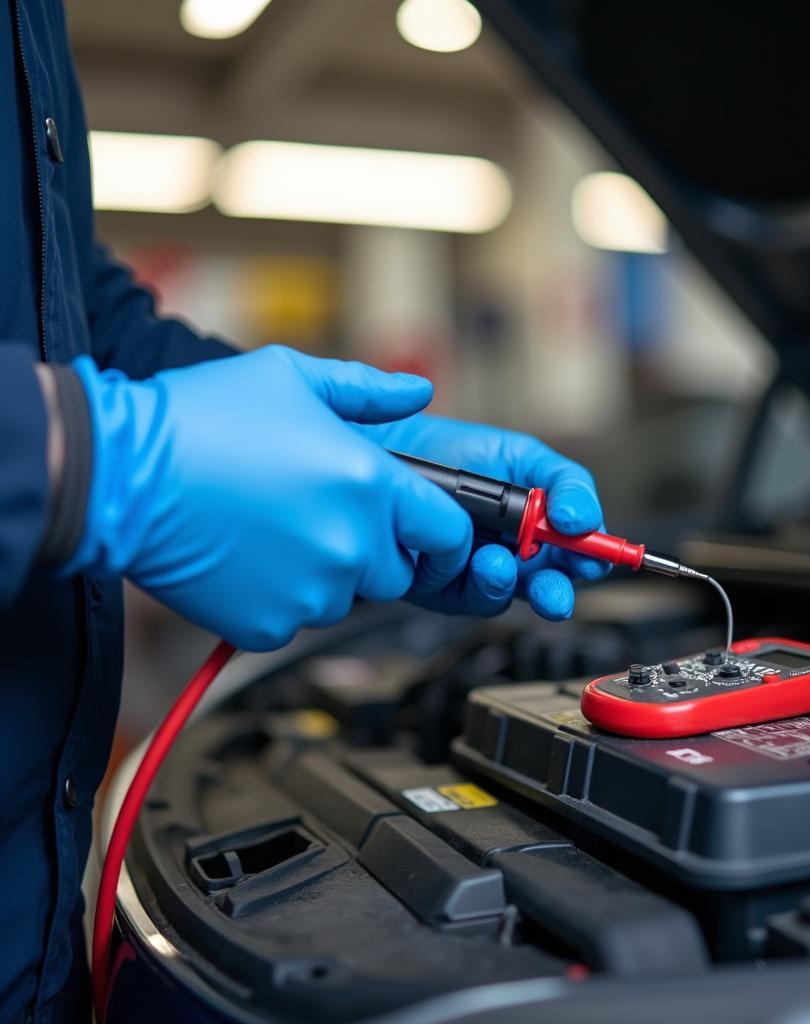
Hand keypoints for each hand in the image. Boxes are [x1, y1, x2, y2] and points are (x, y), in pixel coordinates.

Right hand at [65, 346, 472, 650]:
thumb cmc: (201, 419)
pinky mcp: (270, 626)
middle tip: (321, 516)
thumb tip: (417, 392)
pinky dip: (279, 599)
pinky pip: (296, 620)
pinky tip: (246, 558)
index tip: (426, 537)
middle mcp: (351, 544)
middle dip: (373, 550)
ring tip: (272, 530)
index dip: (441, 536)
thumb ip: (367, 390)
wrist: (119, 473)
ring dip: (324, 574)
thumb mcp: (291, 376)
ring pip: (344, 598)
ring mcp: (312, 592)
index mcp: (370, 483)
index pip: (449, 534)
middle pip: (397, 572)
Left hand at [355, 414, 610, 619]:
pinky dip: (471, 583)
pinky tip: (468, 559)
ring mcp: (479, 573)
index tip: (592, 559)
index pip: (579, 553)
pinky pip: (466, 598)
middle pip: (548, 587)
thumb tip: (584, 518)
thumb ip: (565, 482)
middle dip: (555, 594)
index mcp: (541, 526)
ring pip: (506, 597)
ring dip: (506, 583)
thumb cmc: (456, 452)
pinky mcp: (443, 587)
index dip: (591, 560)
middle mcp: (515, 554)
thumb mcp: (522, 455)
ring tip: (495, 559)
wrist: (394, 452)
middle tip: (555, 593)